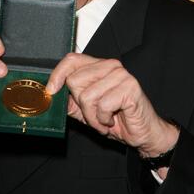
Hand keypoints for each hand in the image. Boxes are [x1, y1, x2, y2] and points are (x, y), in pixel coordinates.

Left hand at [46, 53, 178, 157]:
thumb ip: (69, 100)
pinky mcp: (130, 87)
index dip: (58, 74)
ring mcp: (121, 75)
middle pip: (74, 80)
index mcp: (99, 66)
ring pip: (86, 96)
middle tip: (95, 115)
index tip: (52, 90)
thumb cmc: (117, 119)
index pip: (72, 60)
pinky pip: (102, 105)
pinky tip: (113, 120)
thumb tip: (50, 94)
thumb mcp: (86, 110)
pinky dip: (103, 119)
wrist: (143, 133)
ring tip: (105, 119)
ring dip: (93, 117)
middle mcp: (110, 65)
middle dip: (80, 106)